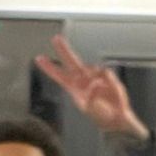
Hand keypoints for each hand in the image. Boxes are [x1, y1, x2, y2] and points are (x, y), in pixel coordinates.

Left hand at [35, 36, 149, 142]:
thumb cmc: (101, 115)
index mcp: (74, 88)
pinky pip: (105, 71)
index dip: (49, 67)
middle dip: (63, 49)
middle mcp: (82, 80)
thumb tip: (94, 83)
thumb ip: (91, 95)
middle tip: (56, 38)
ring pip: (91, 66)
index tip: (38, 58)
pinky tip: (109, 88)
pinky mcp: (106, 76)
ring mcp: (94, 77)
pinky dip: (107, 79)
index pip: (58, 75)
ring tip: (101, 90)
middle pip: (71, 61)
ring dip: (94, 75)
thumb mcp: (91, 109)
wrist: (116, 116)